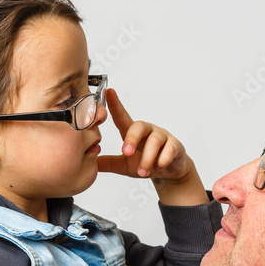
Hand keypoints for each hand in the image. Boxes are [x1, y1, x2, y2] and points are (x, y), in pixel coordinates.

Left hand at [97, 89, 208, 204]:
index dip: (115, 104)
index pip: (122, 116)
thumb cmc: (145, 164)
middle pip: (139, 126)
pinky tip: (158, 167)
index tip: (108, 92)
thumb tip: (89, 161)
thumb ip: (108, 163)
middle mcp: (147, 131)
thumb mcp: (124, 166)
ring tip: (142, 172)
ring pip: (154, 141)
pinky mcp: (175, 145)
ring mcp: (162, 136)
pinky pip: (170, 149)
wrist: (168, 173)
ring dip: (147, 158)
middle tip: (125, 153)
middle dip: (131, 139)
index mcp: (132, 133)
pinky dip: (162, 160)